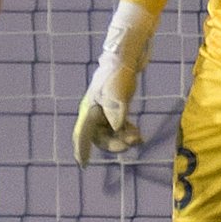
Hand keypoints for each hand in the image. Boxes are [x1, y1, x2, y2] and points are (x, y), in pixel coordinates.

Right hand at [72, 0, 157, 166]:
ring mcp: (106, 110)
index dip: (81, 149)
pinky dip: (128, 132)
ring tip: (138, 137)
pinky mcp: (117, 107)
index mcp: (89, 110)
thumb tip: (118, 130)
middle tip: (130, 144)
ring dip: (124, 138)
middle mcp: (95, 112)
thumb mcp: (117, 95)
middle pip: (100, 137)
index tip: (83, 164)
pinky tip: (139, 134)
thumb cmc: (117, 74)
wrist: (126, 57)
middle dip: (114, 144)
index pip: (82, 134)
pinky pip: (120, 126)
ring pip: (112, 133)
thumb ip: (116, 114)